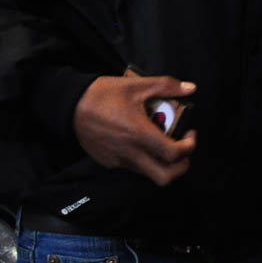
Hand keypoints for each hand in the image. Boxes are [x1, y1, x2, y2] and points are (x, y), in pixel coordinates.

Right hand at [73, 75, 196, 185]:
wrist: (70, 105)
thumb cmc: (103, 94)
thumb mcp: (137, 85)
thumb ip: (167, 86)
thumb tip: (191, 88)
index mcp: (139, 134)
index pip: (174, 154)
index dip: (189, 147)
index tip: (190, 133)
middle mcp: (130, 153)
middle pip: (165, 177)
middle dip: (181, 166)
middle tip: (181, 148)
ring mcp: (119, 161)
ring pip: (149, 174)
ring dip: (162, 163)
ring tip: (161, 142)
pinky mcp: (109, 163)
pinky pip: (133, 167)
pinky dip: (144, 159)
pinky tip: (141, 141)